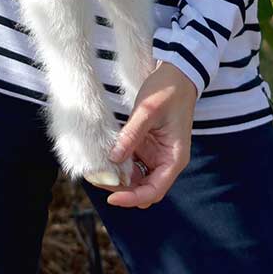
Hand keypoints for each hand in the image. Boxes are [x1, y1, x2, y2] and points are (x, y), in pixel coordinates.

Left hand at [104, 62, 198, 207]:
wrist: (176, 74)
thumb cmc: (168, 90)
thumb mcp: (147, 111)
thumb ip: (131, 135)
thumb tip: (113, 158)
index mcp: (174, 158)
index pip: (154, 190)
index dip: (132, 198)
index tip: (112, 198)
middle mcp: (165, 162)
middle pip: (143, 189)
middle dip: (121, 190)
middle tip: (97, 179)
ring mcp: (155, 156)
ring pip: (135, 180)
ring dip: (117, 179)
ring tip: (96, 171)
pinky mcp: (146, 148)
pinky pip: (131, 164)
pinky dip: (118, 165)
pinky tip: (103, 159)